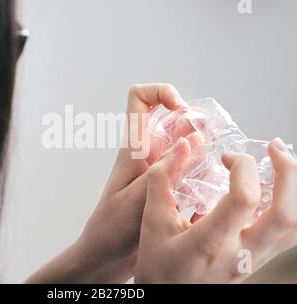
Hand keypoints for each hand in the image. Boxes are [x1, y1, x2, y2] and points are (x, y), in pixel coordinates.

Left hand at [76, 84, 197, 282]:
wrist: (105, 255)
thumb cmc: (112, 229)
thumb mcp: (137, 198)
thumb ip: (164, 169)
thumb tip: (194, 138)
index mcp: (133, 148)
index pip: (139, 98)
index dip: (161, 92)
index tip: (180, 108)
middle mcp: (147, 152)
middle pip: (173, 118)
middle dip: (195, 124)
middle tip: (209, 146)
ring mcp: (158, 168)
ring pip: (185, 142)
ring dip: (202, 149)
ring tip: (211, 170)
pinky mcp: (167, 184)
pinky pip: (189, 166)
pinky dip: (202, 170)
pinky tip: (207, 188)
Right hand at [135, 137, 296, 282]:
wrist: (168, 296)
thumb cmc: (158, 264)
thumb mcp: (152, 221)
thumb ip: (163, 180)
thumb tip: (182, 147)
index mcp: (210, 243)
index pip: (244, 199)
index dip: (243, 168)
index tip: (226, 158)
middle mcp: (239, 254)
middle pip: (285, 214)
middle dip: (288, 173)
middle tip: (275, 148)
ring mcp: (253, 260)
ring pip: (294, 226)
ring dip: (294, 190)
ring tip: (282, 165)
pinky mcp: (258, 261)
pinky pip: (288, 235)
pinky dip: (290, 207)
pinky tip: (276, 192)